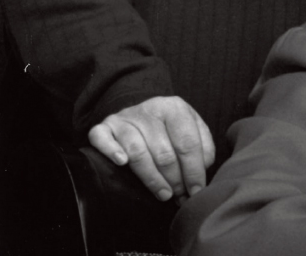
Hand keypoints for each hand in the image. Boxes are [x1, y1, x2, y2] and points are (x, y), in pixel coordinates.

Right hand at [88, 95, 214, 201]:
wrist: (143, 112)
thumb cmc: (172, 127)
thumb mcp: (193, 129)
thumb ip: (203, 146)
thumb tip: (202, 171)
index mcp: (176, 108)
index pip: (188, 143)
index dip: (194, 171)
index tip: (197, 191)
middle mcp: (151, 109)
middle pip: (164, 152)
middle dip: (175, 180)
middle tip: (180, 197)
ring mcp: (125, 117)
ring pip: (138, 152)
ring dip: (152, 178)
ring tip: (164, 194)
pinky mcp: (104, 126)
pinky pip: (102, 138)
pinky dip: (112, 151)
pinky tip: (122, 163)